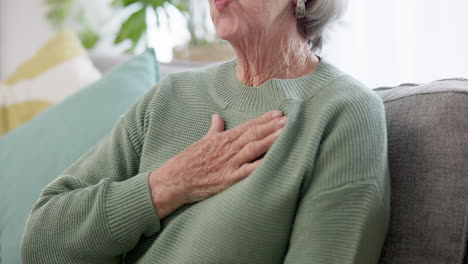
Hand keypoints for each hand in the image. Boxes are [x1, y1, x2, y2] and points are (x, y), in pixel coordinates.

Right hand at [148, 110, 286, 218]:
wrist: (175, 180)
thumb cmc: (187, 161)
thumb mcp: (201, 141)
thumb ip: (214, 129)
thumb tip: (217, 116)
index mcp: (223, 138)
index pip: (248, 126)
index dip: (264, 120)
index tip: (278, 113)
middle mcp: (228, 148)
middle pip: (254, 134)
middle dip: (273, 127)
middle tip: (290, 119)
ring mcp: (229, 163)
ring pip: (254, 148)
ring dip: (271, 140)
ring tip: (287, 133)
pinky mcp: (228, 179)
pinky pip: (249, 172)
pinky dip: (262, 166)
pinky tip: (275, 161)